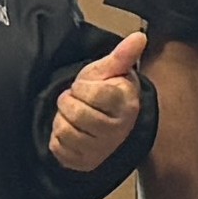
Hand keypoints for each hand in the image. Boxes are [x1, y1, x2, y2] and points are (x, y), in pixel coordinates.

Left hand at [49, 33, 149, 173]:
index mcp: (125, 105)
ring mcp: (100, 149)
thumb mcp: (110, 71)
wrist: (107, 122)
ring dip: (62, 119)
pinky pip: (57, 147)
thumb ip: (123, 55)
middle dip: (69, 101)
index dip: (82, 86)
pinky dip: (57, 137)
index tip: (88, 87)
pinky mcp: (84, 162)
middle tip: (79, 100)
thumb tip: (139, 36)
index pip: (89, 92)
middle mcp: (116, 131)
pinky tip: (70, 130)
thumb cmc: (106, 93)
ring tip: (74, 115)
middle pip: (74, 111)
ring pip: (64, 130)